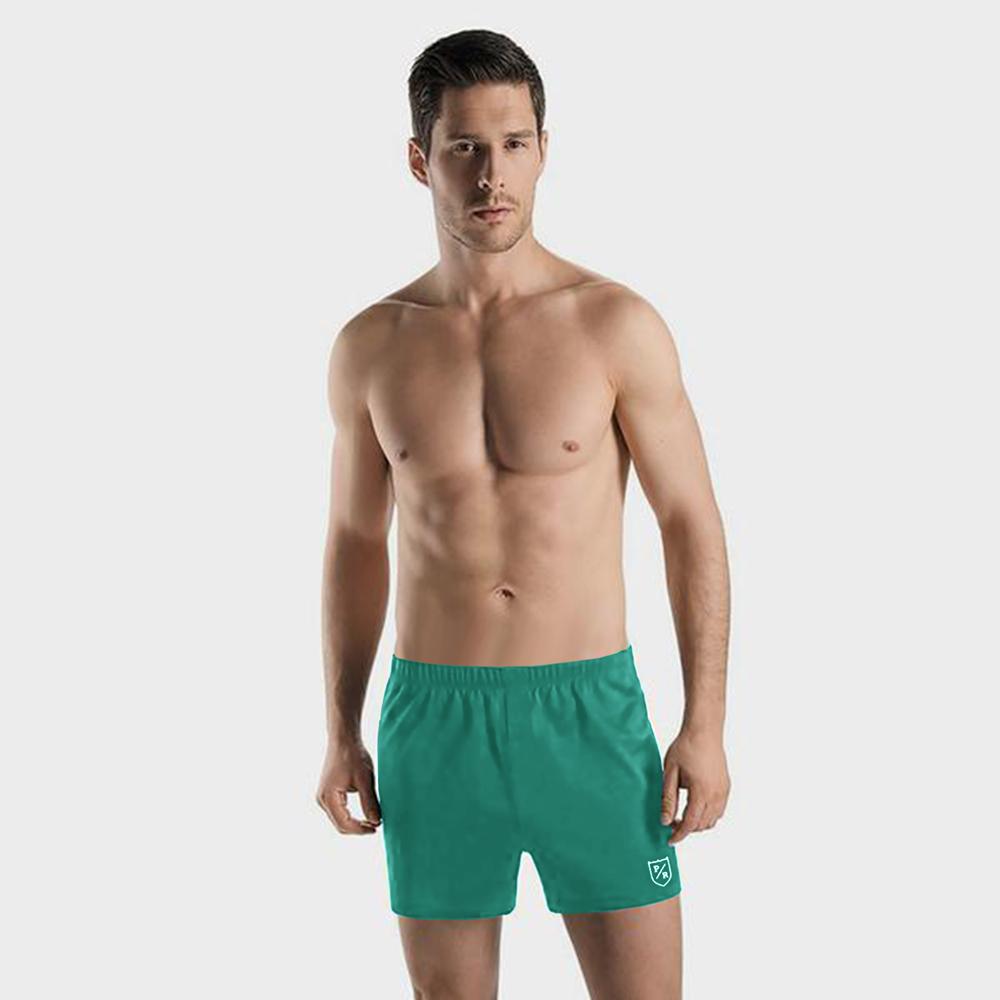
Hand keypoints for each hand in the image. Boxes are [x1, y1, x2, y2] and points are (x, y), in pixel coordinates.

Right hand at [316, 738, 382, 834]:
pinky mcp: (327, 792)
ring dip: (354, 823)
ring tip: (372, 821)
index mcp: (328, 798)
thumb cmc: (354, 756)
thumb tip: (376, 822)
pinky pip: (338, 811)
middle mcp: (321, 800)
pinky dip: (350, 816)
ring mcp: (323, 796)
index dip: (361, 829)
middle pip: (339, 825)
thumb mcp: (365, 780)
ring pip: (338, 819)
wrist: (343, 739)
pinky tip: (364, 813)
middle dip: (357, 828)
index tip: (376, 828)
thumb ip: (370, 803)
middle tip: (376, 827)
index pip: (344, 824)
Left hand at [660, 727, 729, 845]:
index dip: (679, 835)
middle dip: (687, 829)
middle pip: (702, 824)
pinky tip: (695, 806)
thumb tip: (665, 821)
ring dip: (698, 823)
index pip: (690, 823)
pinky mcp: (726, 786)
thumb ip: (668, 799)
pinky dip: (708, 815)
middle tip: (671, 823)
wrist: (704, 731)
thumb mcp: (670, 773)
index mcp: (701, 792)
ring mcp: (723, 791)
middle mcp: (716, 795)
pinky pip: (719, 810)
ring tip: (682, 816)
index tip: (669, 840)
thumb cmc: (685, 748)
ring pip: (713, 819)